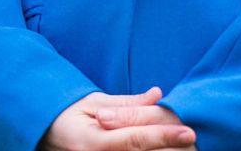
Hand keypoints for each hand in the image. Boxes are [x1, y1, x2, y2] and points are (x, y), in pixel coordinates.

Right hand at [40, 88, 196, 149]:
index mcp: (92, 141)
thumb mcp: (94, 103)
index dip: (164, 135)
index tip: (189, 132)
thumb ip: (128, 104)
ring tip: (188, 149)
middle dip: (170, 150)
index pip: (135, 139)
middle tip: (196, 142)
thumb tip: (158, 94)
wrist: (44, 136)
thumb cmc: (69, 116)